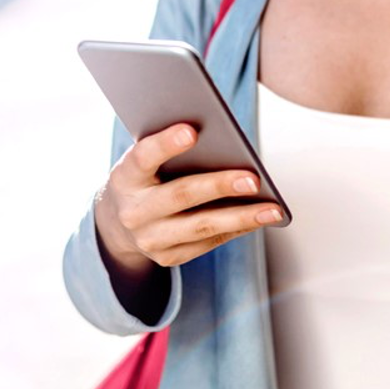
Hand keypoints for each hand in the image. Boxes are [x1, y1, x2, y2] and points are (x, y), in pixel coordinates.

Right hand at [94, 122, 283, 275]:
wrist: (116, 223)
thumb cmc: (143, 176)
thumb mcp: (144, 159)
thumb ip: (169, 148)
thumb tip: (220, 137)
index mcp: (125, 177)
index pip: (143, 157)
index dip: (166, 144)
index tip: (192, 131)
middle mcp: (134, 211)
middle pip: (181, 196)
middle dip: (219, 186)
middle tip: (254, 179)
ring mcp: (150, 239)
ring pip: (202, 226)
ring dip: (242, 217)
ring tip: (273, 209)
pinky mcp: (167, 257)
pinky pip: (208, 242)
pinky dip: (237, 228)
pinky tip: (259, 217)